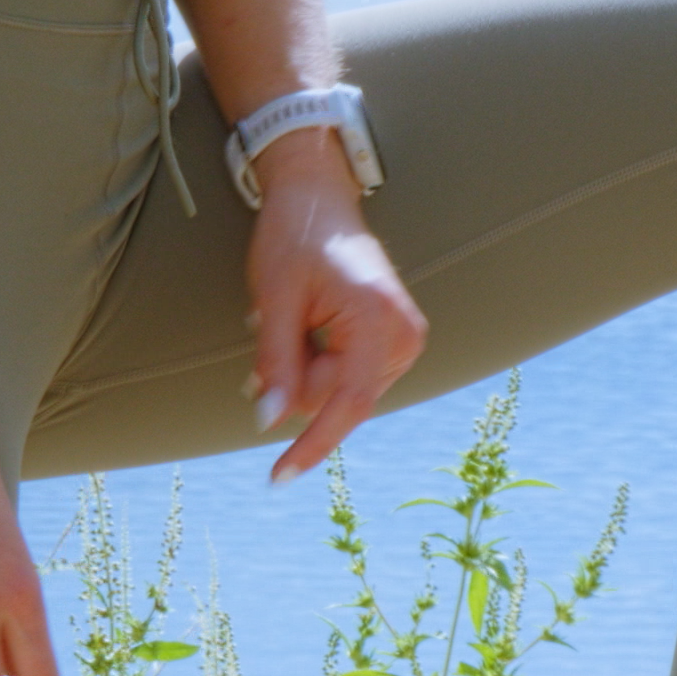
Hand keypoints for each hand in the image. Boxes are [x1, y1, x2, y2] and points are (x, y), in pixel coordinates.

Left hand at [245, 128, 424, 482]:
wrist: (319, 200)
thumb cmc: (295, 238)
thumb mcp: (274, 299)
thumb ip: (276, 363)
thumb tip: (270, 421)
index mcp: (379, 323)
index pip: (347, 403)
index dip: (312, 443)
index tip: (279, 475)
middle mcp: (404, 337)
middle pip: (340, 397)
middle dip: (299, 382)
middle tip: (270, 338)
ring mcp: (406, 340)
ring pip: (344, 391)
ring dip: (309, 371)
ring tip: (296, 321)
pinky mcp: (398, 341)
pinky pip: (352, 376)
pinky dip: (322, 365)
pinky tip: (312, 328)